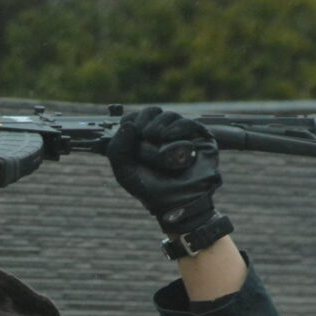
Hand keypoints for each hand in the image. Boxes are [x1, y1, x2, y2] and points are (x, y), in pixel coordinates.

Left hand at [107, 106, 221, 234]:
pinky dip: (177, 128)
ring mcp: (180, 135)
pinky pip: (187, 122)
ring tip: (159, 146)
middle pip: (151, 111)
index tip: (131, 134)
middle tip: (145, 137)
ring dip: (159, 128)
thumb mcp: (125, 173)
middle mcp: (161, 134)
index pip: (133, 118)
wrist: (178, 203)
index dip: (130, 122)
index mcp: (142, 141)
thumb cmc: (152, 190)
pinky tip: (170, 138)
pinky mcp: (198, 137)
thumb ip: (117, 149)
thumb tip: (127, 125)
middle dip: (144, 122)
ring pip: (168, 115)